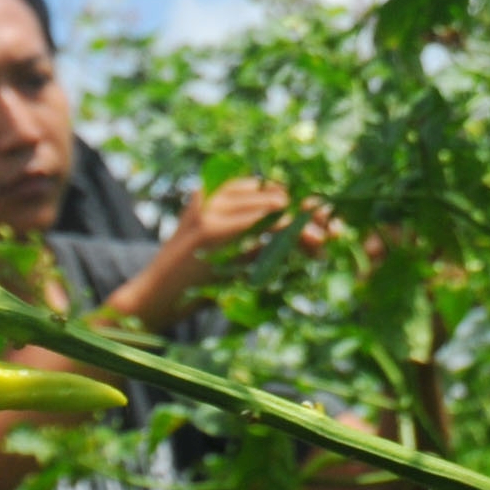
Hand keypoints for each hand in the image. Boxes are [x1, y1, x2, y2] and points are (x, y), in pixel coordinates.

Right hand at [106, 176, 322, 332]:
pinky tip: (313, 247)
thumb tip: (310, 234)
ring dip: (306, 224)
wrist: (153, 301)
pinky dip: (293, 233)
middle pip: (275, 193)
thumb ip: (258, 238)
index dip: (300, 202)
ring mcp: (209, 209)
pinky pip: (264, 222)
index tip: (328, 220)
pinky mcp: (211, 229)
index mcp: (214, 192)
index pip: (269, 189)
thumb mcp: (230, 254)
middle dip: (308, 212)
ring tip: (328, 243)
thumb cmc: (194, 285)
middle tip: (336, 233)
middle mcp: (211, 193)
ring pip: (273, 206)